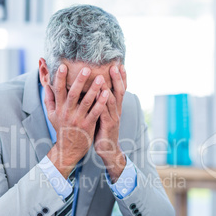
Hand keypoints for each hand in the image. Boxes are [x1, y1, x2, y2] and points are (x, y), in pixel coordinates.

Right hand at [43, 62, 108, 178]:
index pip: (58, 90)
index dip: (59, 78)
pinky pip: (95, 113)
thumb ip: (49, 100)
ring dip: (94, 89)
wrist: (68, 149)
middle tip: (87, 68)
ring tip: (101, 78)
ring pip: (86, 102)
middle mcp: (67, 113)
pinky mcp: (88, 126)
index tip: (63, 66)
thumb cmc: (61, 128)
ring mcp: (78, 120)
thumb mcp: (51, 115)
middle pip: (73, 94)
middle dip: (80, 81)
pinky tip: (107, 94)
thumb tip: (45, 85)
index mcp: (58, 108)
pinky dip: (101, 103)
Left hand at [94, 65, 126, 181]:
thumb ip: (100, 104)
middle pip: (120, 91)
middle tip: (115, 65)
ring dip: (108, 87)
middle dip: (118, 78)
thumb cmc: (102, 132)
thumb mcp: (103, 116)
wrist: (107, 151)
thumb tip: (93, 90)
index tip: (120, 65)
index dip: (121, 78)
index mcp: (115, 108)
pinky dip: (101, 102)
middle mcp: (116, 111)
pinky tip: (98, 94)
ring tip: (104, 75)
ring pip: (112, 100)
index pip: (120, 90)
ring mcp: (113, 118)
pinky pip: (104, 111)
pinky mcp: (108, 126)